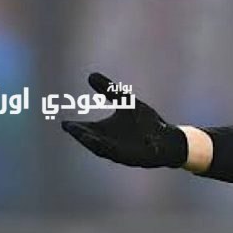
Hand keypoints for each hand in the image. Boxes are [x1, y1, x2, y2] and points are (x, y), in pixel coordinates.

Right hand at [61, 72, 187, 167]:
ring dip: (91, 142)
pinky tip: (102, 143)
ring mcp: (118, 151)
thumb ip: (109, 90)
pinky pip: (116, 154)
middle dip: (80, 134)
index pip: (85, 129)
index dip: (75, 127)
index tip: (64, 123)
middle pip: (90, 139)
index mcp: (104, 131)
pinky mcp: (130, 157)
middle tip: (69, 127)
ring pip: (101, 148)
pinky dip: (108, 148)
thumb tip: (91, 75)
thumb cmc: (146, 122)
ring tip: (81, 134)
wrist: (167, 139)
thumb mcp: (126, 102)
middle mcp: (108, 142)